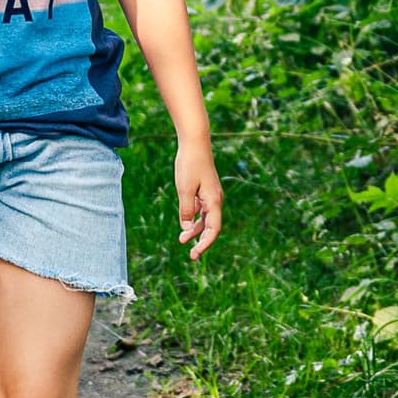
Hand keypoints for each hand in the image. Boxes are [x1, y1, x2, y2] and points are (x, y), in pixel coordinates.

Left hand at [174, 142, 222, 258]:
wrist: (195, 143)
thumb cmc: (189, 165)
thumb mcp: (184, 189)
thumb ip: (186, 210)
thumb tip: (186, 228)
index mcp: (213, 201)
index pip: (213, 229)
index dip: (205, 244)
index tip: (195, 254)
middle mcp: (215, 199)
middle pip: (210, 226)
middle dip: (200, 240)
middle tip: (190, 254)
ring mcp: (211, 194)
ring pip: (206, 218)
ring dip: (195, 229)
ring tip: (182, 239)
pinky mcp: (206, 189)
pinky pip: (202, 209)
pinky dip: (194, 217)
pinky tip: (185, 220)